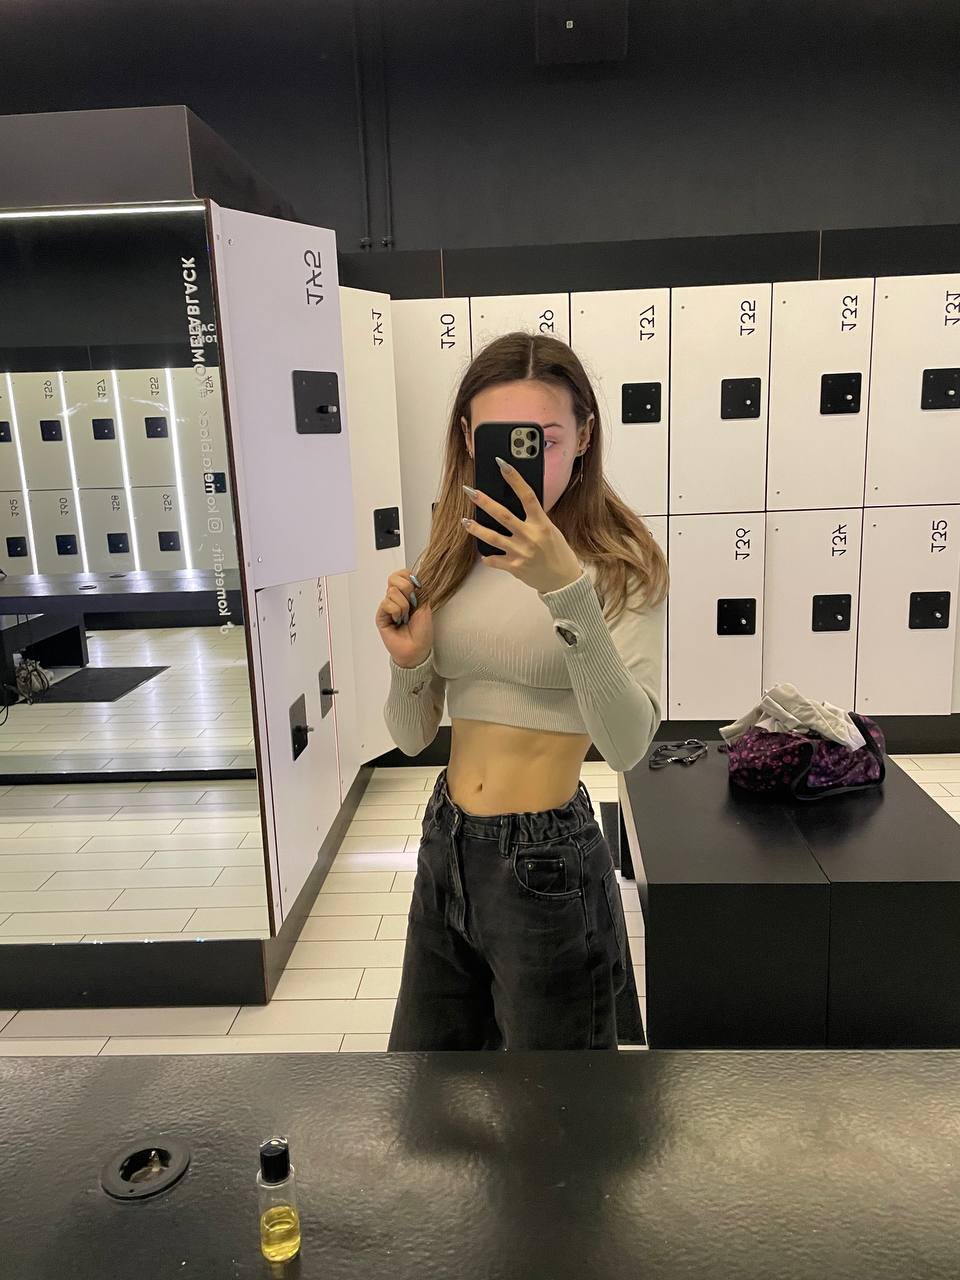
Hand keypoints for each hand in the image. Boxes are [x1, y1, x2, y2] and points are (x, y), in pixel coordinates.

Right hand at [375, 569, 433, 666]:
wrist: (417, 649)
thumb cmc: (422, 632)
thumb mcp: (426, 606)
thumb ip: (419, 590)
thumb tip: (414, 577)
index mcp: (408, 594)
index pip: (402, 574)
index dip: (409, 578)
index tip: (417, 589)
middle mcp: (397, 598)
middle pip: (394, 578)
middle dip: (407, 590)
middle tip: (411, 605)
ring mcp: (388, 606)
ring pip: (392, 592)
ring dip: (403, 606)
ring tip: (405, 618)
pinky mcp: (381, 615)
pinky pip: (386, 603)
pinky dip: (396, 612)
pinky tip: (398, 621)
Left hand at [462, 458, 583, 594]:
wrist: (563, 581)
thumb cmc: (558, 552)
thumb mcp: (550, 531)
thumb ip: (534, 520)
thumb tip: (515, 506)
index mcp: (542, 524)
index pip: (527, 496)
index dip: (514, 478)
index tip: (501, 464)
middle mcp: (530, 536)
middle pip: (503, 515)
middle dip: (484, 502)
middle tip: (470, 491)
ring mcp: (521, 552)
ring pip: (492, 537)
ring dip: (476, 529)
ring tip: (465, 522)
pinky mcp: (515, 567)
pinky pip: (494, 560)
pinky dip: (488, 557)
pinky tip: (484, 554)